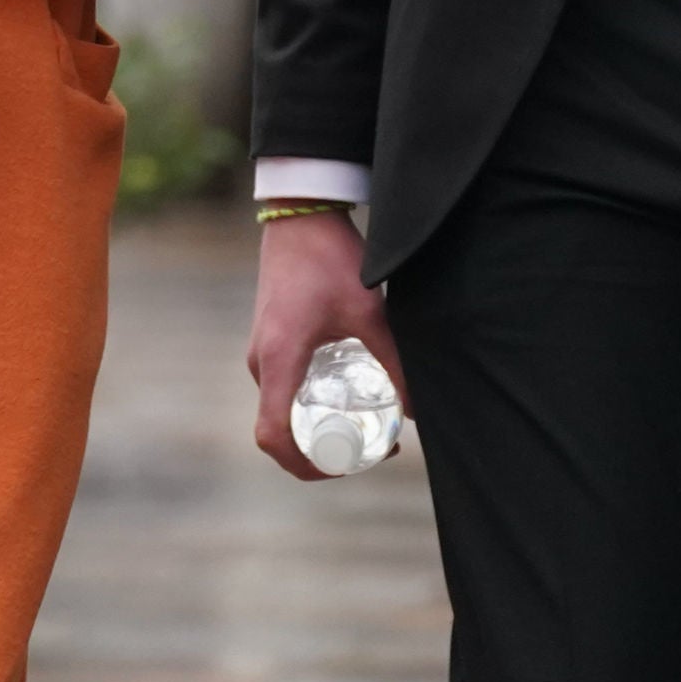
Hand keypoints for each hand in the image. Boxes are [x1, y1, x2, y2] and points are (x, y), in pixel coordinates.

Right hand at [246, 208, 402, 482]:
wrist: (301, 215)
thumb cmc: (330, 259)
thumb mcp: (371, 314)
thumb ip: (395, 362)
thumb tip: (418, 411)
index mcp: (279, 360)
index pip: (272, 435)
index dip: (304, 466)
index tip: (345, 467)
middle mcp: (262, 361)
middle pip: (280, 429)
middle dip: (323, 452)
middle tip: (373, 448)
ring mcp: (262, 351)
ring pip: (282, 409)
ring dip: (318, 428)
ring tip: (368, 422)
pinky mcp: (270, 340)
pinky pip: (284, 388)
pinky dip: (311, 405)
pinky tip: (349, 392)